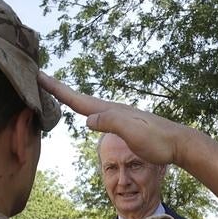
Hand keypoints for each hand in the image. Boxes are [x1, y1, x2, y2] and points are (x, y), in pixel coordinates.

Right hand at [38, 72, 188, 164]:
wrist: (178, 143)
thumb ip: (111, 123)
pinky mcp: (123, 123)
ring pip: (88, 105)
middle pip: (80, 99)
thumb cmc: (157, 140)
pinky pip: (97, 114)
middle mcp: (112, 110)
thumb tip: (87, 119)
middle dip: (59, 89)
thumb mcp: (133, 132)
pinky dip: (85, 109)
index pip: (78, 100)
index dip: (57, 89)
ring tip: (56, 93)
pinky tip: (86, 114)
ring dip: (70, 98)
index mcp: (111, 111)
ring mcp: (118, 116)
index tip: (39, 76)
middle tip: (40, 79)